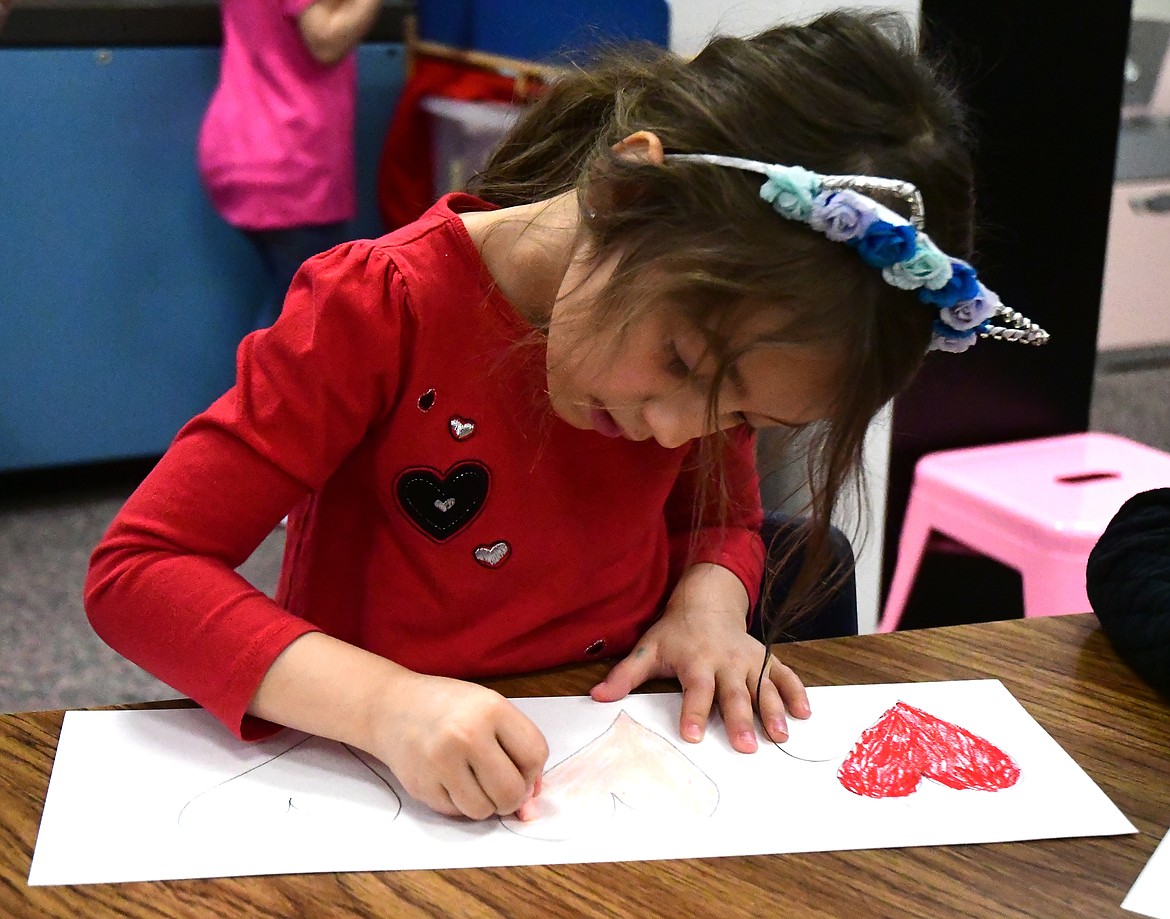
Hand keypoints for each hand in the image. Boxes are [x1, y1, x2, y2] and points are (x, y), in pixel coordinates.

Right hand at [362, 673, 548, 819]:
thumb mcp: (488, 709)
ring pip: (484, 810)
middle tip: (499, 785)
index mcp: (491, 709)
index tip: (520, 768)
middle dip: (511, 796)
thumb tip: (531, 803)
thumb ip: (516, 748)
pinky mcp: (421, 785)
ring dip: (484, 803)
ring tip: (473, 780)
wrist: (390, 706)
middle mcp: (467, 734)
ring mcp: (441, 762)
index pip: (535, 755)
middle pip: (511, 791)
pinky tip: (449, 779)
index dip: (533, 770)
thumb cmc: (448, 707)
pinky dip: (458, 803)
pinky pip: (456, 813)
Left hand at [590, 563, 809, 752]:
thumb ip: (624, 675)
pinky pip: (784, 675)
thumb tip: (596, 697)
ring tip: (780, 735)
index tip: (691, 736)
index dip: (692, 712)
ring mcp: (749, 660)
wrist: (706, 603)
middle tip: (746, 746)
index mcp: (695, 660)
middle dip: (741, 719)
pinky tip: (804, 713)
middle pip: (734, 692)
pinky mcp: (765, 659)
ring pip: (763, 686)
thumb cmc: (675, 634)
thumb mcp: (647, 649)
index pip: (695, 689)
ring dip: (773, 710)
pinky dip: (796, 692)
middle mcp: (725, 660)